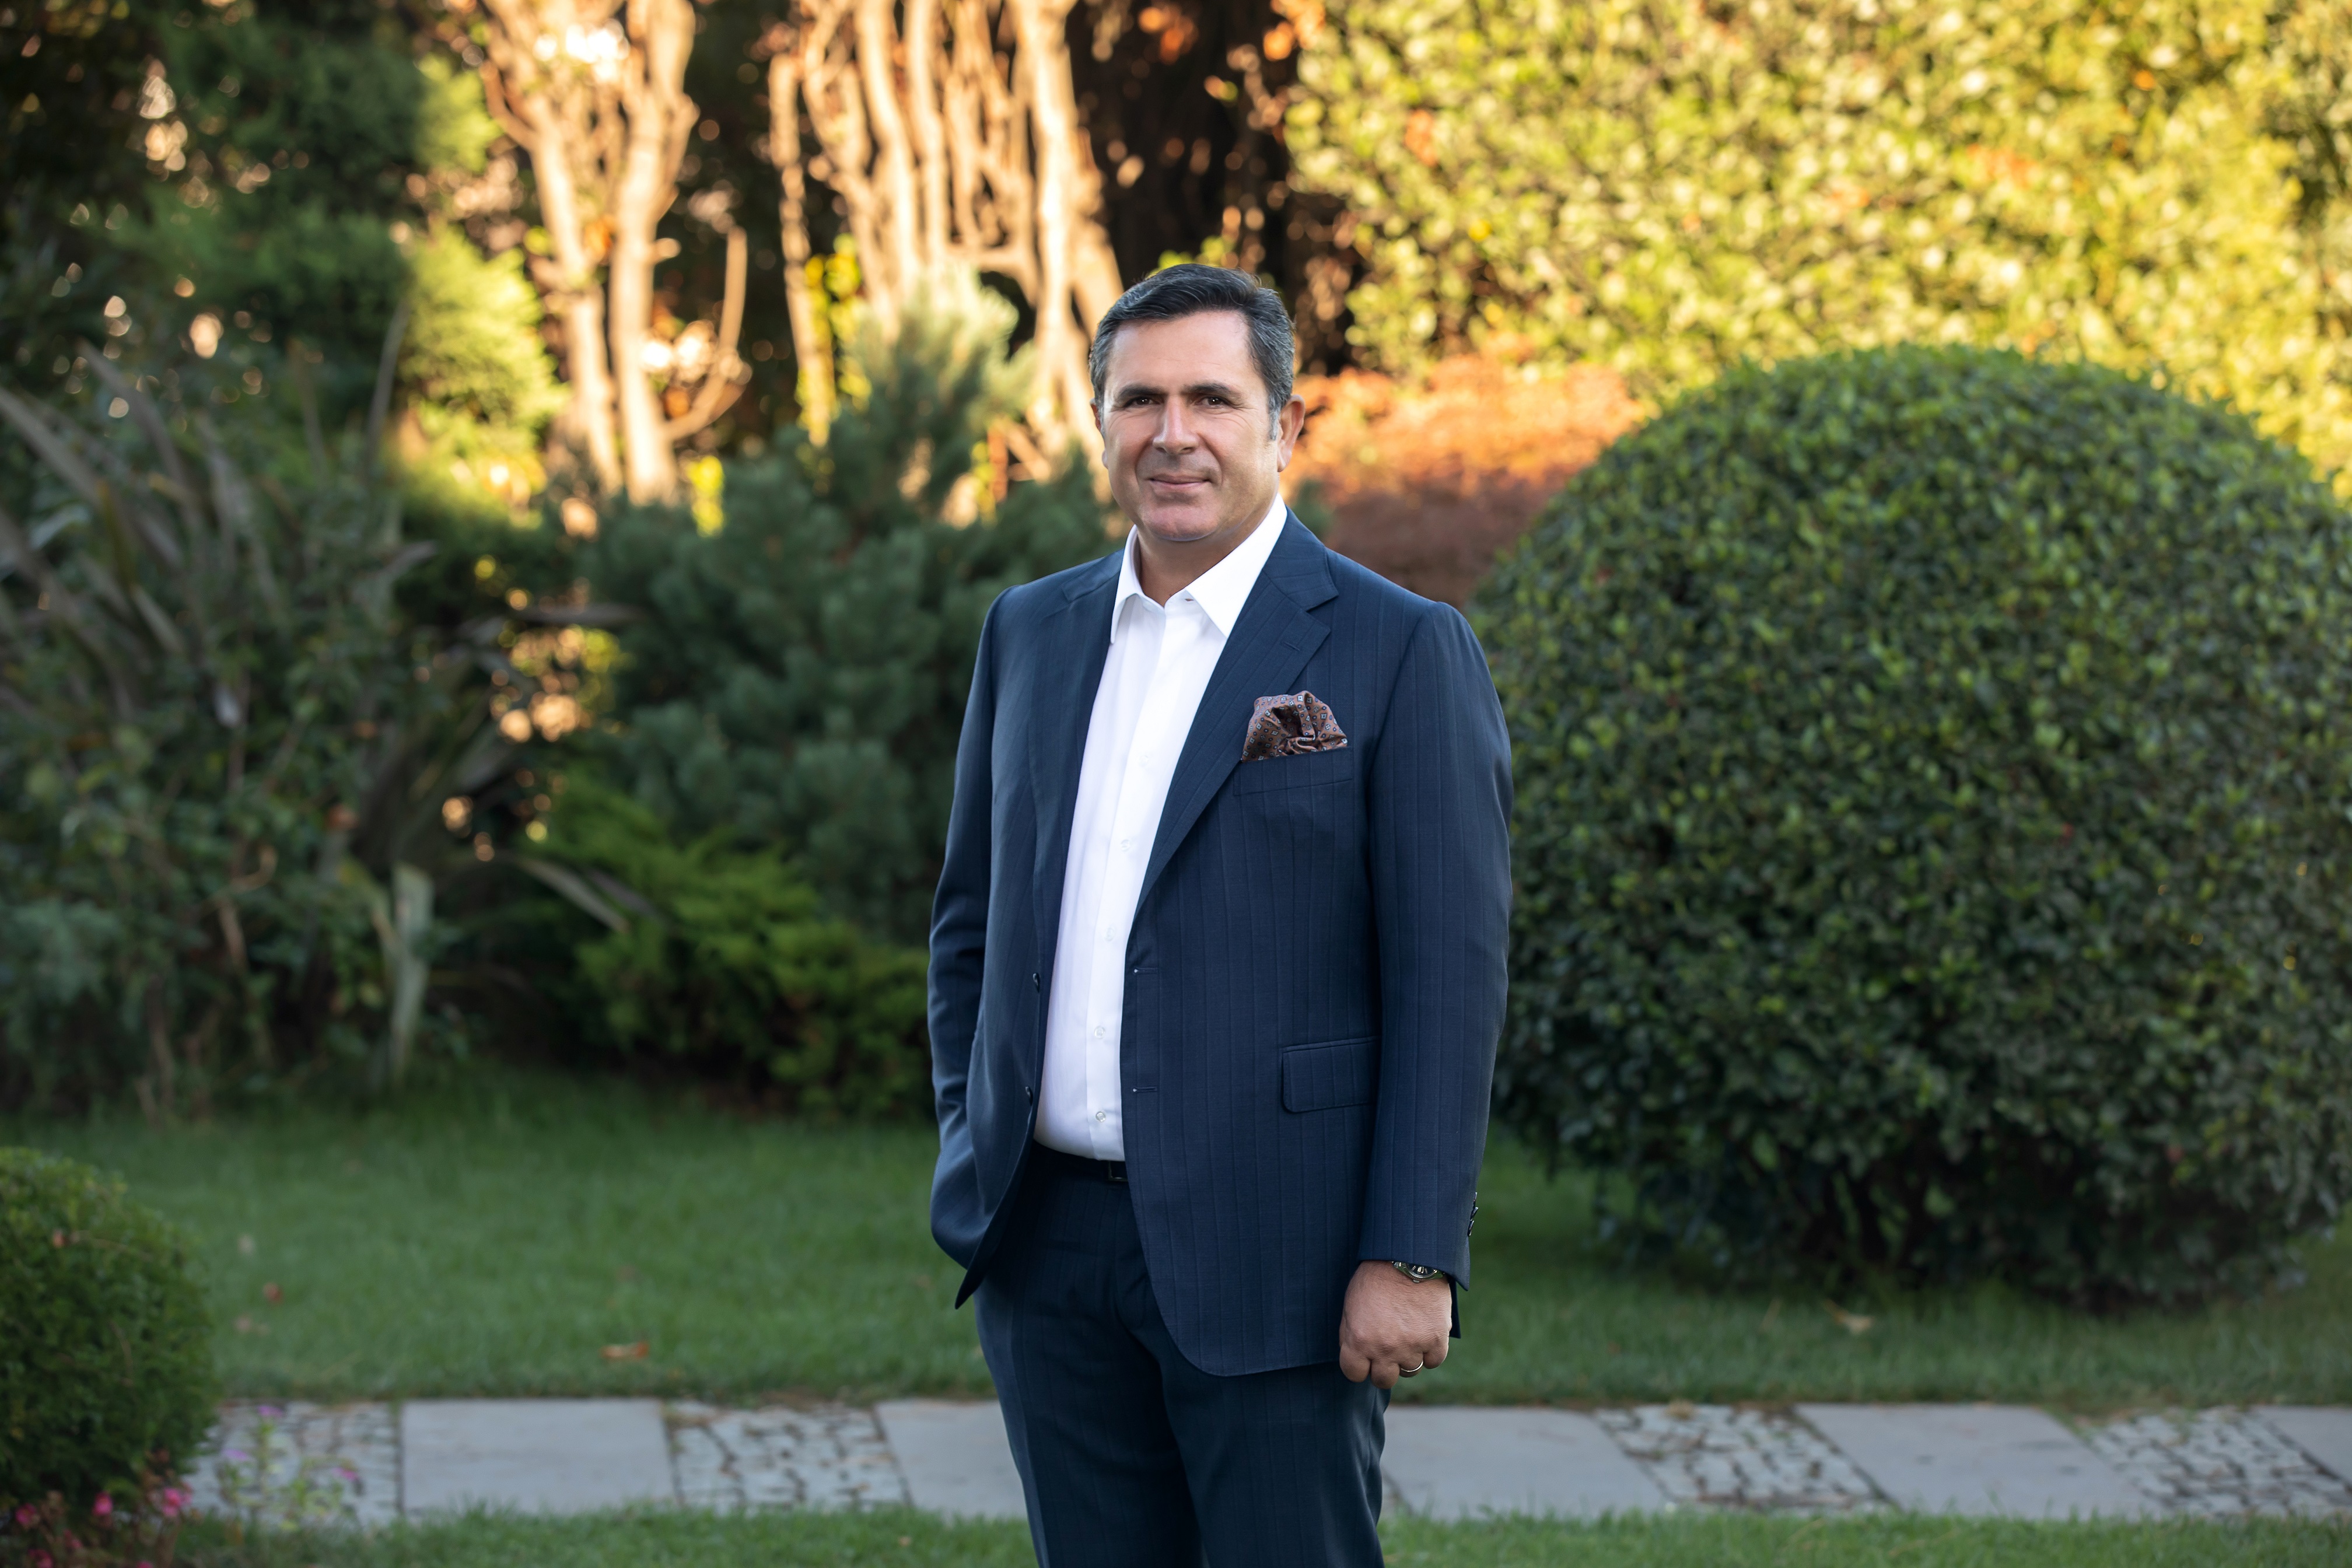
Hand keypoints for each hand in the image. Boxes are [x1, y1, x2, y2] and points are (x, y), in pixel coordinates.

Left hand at [1338, 1260, 1449, 1388]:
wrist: (1408, 1256)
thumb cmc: (1375, 1278)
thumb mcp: (1351, 1306)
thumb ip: (1351, 1336)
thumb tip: (1357, 1359)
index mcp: (1359, 1341)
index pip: (1355, 1374)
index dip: (1360, 1366)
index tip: (1366, 1358)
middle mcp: (1384, 1349)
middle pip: (1384, 1380)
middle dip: (1385, 1367)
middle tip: (1389, 1350)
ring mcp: (1412, 1346)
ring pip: (1411, 1370)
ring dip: (1410, 1356)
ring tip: (1409, 1332)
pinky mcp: (1435, 1340)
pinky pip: (1434, 1361)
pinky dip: (1431, 1350)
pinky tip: (1425, 1333)